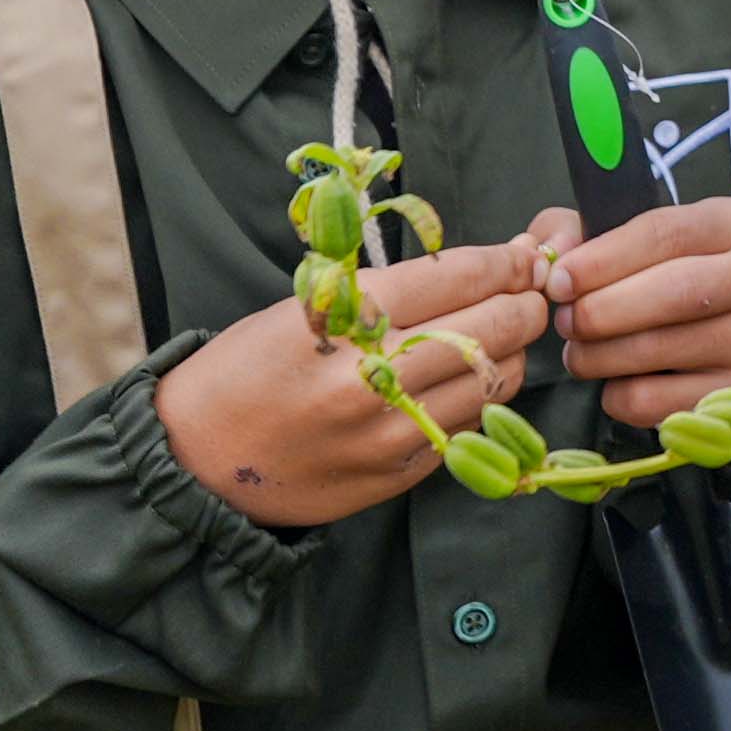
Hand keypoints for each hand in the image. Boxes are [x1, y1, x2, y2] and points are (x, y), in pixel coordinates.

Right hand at [159, 234, 551, 527]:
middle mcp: (374, 376)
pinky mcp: (399, 473)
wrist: (197, 460)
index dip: (505, 262)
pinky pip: (470, 425)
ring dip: (512, 352)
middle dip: (525, 303)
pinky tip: (472, 381)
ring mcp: (391, 431)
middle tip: (533, 293)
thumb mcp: (304, 307)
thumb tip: (484, 264)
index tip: (523, 256)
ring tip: (505, 335)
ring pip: (494, 380)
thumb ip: (393, 290)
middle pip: (492, 326)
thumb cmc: (248, 369)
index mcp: (345, 319)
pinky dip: (483, 398)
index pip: (459, 277)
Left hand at [554, 196, 730, 426]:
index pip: (665, 232)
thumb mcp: (644, 240)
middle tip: (564, 322)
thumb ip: (583, 232)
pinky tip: (620, 382)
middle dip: (600, 310)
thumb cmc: (678, 279)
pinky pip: (658, 401)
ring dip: (598, 356)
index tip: (558, 280)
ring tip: (581, 352)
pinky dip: (619, 395)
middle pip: (673, 291)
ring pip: (660, 349)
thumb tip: (553, 255)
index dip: (603, 258)